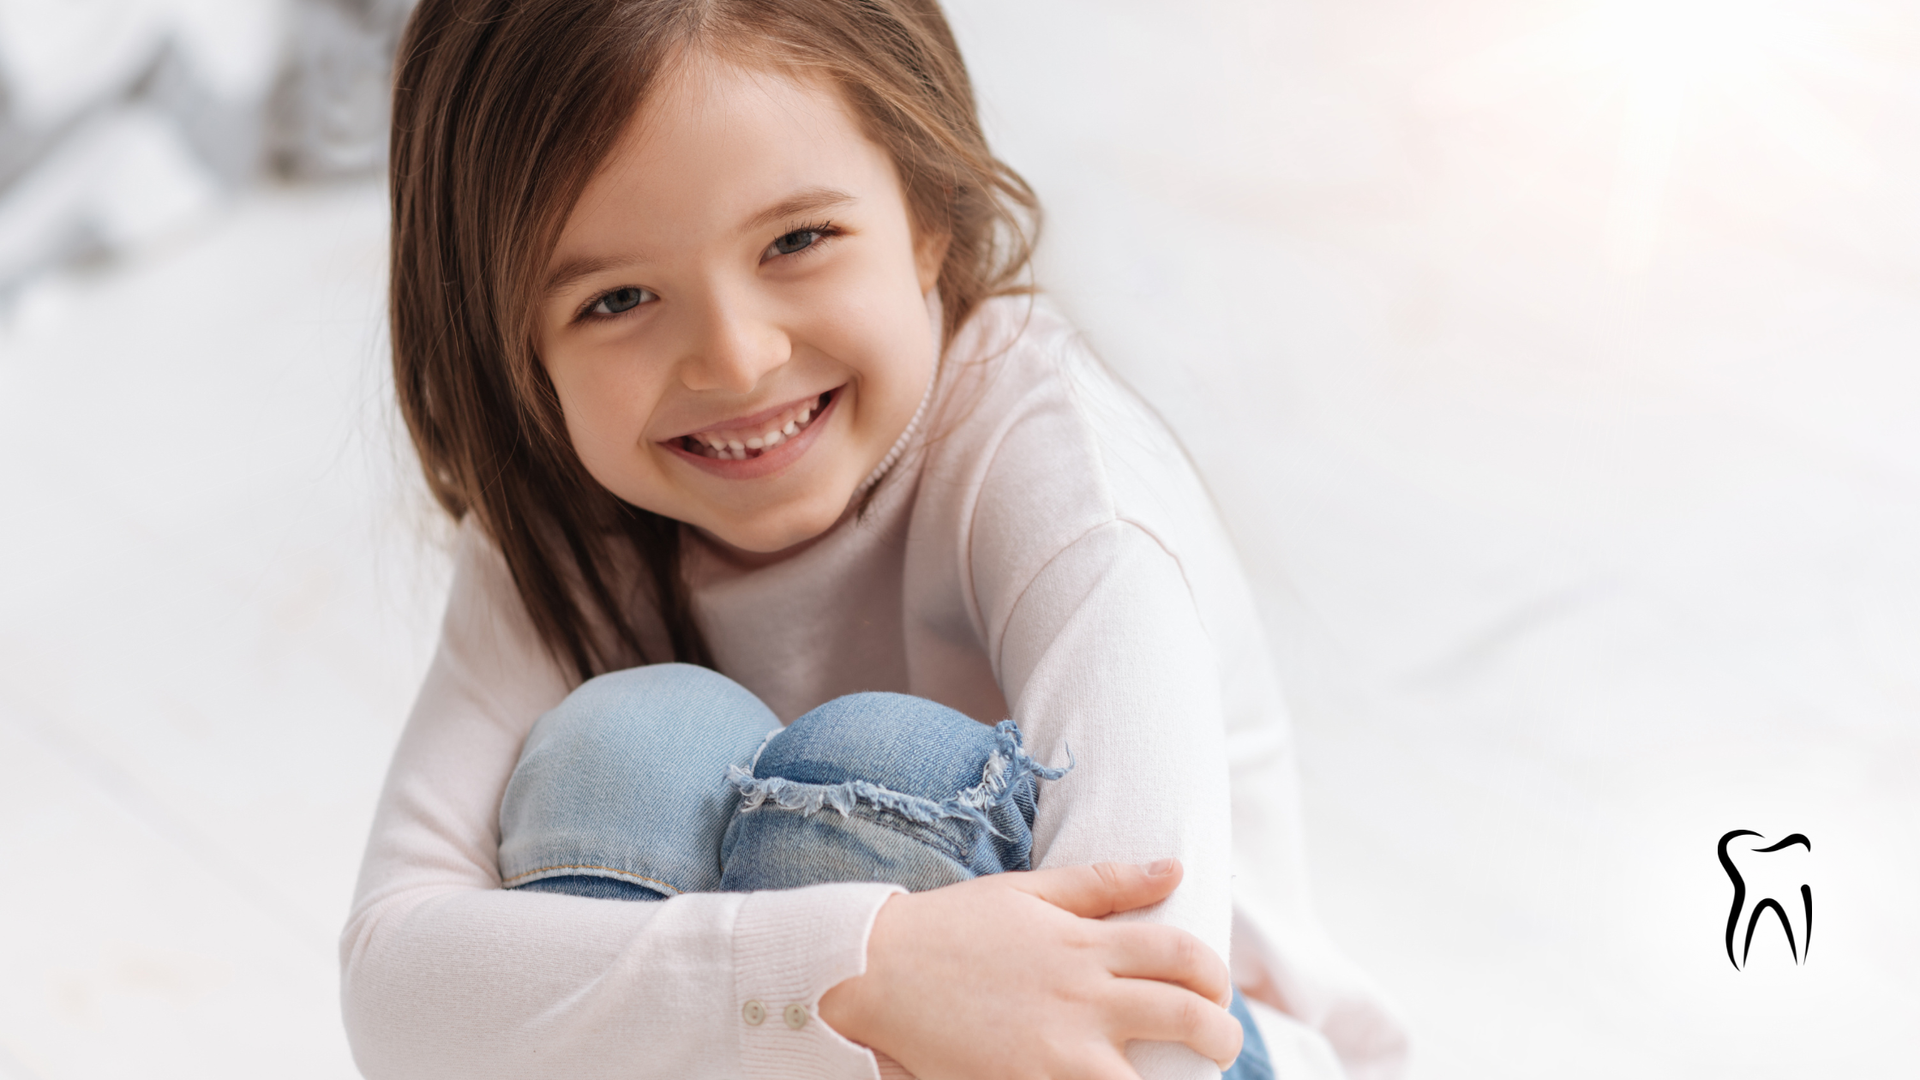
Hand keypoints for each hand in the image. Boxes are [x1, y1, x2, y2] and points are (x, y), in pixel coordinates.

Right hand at [818, 859, 1240, 1079]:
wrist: (873, 973)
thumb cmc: (951, 928)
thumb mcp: (1029, 892)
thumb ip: (1105, 883)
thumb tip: (1176, 867)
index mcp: (1086, 944)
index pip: (1182, 953)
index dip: (1214, 973)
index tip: (1215, 989)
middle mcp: (1084, 997)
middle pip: (1187, 1017)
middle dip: (1223, 1036)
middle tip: (1222, 1046)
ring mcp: (1059, 1051)